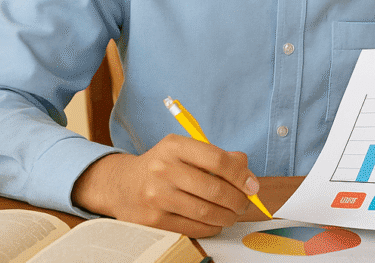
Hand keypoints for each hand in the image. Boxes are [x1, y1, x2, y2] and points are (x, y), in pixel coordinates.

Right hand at [72, 134, 257, 236]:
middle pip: (214, 189)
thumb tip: (246, 171)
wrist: (122, 185)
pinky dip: (211, 228)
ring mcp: (156, 196)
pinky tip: (216, 223)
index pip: (217, 160)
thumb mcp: (184, 150)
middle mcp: (163, 169)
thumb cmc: (163, 166)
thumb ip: (217, 156)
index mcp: (174, 146)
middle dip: (238, 200)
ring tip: (233, 215)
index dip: (241, 175)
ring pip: (206, 212)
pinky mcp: (153, 220)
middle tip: (244, 204)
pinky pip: (193, 228)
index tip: (252, 186)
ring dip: (227, 217)